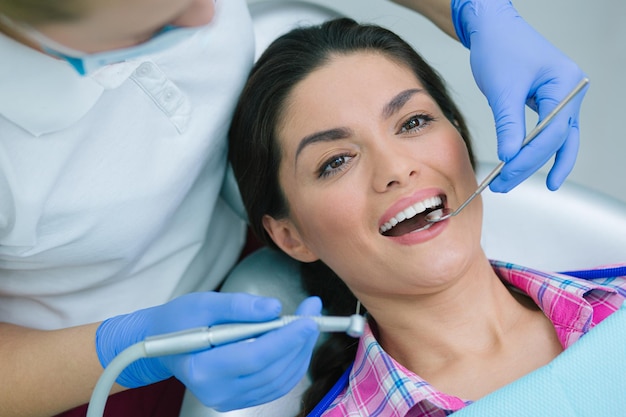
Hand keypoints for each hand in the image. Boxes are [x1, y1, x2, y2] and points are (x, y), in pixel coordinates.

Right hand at [96, 292, 320, 410]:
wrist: (160, 344)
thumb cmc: (179, 320)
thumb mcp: (204, 303)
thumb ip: (239, 306)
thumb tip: (275, 308)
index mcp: (203, 369)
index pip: (256, 356)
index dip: (287, 338)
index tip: (308, 317)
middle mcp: (216, 392)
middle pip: (272, 370)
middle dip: (299, 340)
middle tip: (314, 312)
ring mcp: (228, 400)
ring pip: (279, 380)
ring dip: (300, 351)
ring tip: (307, 322)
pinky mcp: (238, 400)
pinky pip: (274, 385)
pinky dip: (291, 363)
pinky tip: (295, 341)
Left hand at [451, 0, 588, 191]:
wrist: (492, 29)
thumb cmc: (500, 48)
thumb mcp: (502, 89)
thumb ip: (508, 125)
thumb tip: (509, 157)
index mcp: (566, 84)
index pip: (552, 131)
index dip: (529, 156)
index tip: (506, 172)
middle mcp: (570, 92)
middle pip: (556, 140)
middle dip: (529, 165)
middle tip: (503, 184)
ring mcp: (562, 98)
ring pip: (555, 141)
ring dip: (533, 163)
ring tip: (510, 183)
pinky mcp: (548, 103)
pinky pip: (547, 133)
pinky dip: (535, 151)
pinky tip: (529, 169)